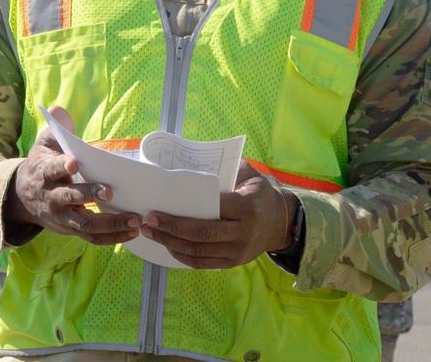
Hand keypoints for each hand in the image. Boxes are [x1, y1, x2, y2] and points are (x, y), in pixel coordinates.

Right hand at [4, 105, 141, 245]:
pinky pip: (92, 238)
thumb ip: (55, 128)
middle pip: (69, 199)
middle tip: (110, 191)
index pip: (51, 170)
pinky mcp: (71, 229)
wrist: (23, 197)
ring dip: (111, 223)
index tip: (73, 163)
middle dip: (89, 195)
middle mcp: (51, 197)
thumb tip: (60, 110)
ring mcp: (62, 216)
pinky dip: (112, 237)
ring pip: (85, 225)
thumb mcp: (44, 144)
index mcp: (44, 173)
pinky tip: (132, 232)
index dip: (61, 166)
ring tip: (135, 220)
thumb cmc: (41, 165)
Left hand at [139, 160, 292, 268]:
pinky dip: (182, 256)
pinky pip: (203, 263)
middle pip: (202, 233)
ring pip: (199, 251)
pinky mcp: (233, 262)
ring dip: (171, 243)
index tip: (159, 207)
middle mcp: (243, 231)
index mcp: (246, 206)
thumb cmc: (259, 194)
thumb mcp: (248, 175)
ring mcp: (238, 251)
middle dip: (171, 229)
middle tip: (148, 221)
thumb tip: (190, 167)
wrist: (281, 223)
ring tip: (151, 233)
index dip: (182, 211)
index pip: (212, 209)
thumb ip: (224, 169)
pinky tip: (168, 246)